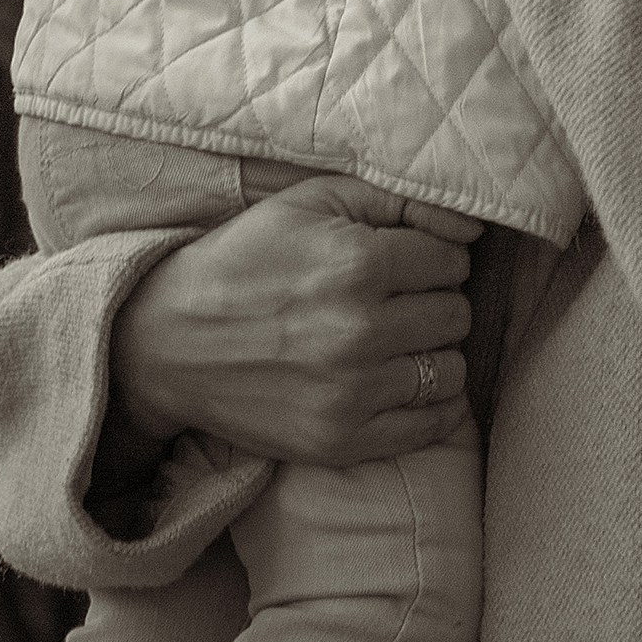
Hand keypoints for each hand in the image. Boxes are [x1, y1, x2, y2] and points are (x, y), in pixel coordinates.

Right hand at [109, 177, 479, 471]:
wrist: (168, 341)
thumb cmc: (248, 257)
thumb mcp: (315, 199)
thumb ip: (399, 199)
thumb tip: (472, 227)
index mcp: (358, 265)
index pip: (452, 261)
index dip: (434, 256)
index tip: (408, 260)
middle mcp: (360, 333)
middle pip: (456, 315)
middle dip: (434, 301)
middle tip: (399, 299)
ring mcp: (351, 394)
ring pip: (449, 370)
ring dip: (433, 352)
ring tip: (397, 340)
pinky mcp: (339, 441)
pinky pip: (430, 427)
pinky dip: (431, 405)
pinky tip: (402, 381)